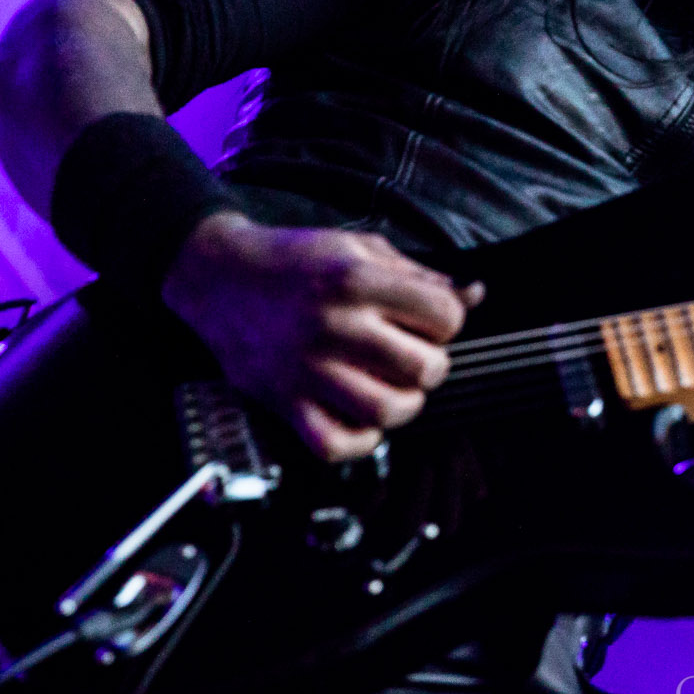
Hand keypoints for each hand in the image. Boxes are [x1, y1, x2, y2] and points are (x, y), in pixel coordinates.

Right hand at [162, 211, 483, 461]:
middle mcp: (333, 325)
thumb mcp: (361, 249)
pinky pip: (335, 444)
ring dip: (405, 404)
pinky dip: (361, 440)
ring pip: (387, 410)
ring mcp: (306, 367)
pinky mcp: (283, 400)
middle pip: (424, 368)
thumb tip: (475, 295)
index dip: (447, 321)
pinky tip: (362, 417)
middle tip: (413, 357)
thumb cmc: (296, 260)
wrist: (219, 275)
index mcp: (357, 280)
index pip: (445, 316)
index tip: (428, 321)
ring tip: (393, 386)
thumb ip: (421, 274)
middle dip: (433, 364)